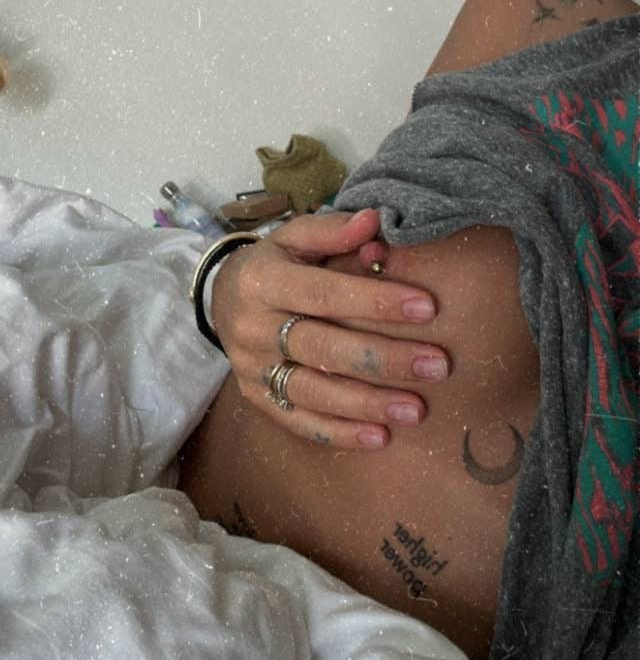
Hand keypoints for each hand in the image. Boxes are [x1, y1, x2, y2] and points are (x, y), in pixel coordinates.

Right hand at [210, 208, 450, 450]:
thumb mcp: (294, 237)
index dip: (376, 302)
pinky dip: (339, 433)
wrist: (221, 299)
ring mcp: (252, 368)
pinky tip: (379, 438)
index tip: (427, 308)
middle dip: (384, 359)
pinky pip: (298, 421)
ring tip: (416, 410)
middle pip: (324, 348)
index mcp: (263, 281)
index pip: (325, 294)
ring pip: (313, 392)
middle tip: (437, 366)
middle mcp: (253, 328)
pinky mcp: (256, 398)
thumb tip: (375, 222)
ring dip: (367, 404)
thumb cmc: (275, 263)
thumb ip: (333, 231)